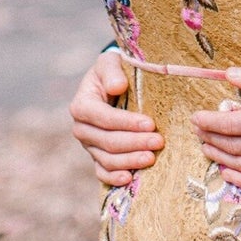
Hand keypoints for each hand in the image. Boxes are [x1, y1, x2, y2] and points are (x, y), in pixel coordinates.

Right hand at [69, 51, 164, 185]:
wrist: (111, 83)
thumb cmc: (112, 71)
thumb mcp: (109, 62)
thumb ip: (111, 70)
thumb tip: (118, 87)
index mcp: (82, 105)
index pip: (105, 118)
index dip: (127, 123)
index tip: (150, 123)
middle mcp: (82, 128)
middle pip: (108, 142)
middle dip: (135, 143)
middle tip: (159, 142)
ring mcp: (89, 145)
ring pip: (107, 159)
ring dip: (130, 161)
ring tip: (151, 158)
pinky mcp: (96, 156)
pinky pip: (102, 172)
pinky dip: (114, 178)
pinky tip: (130, 179)